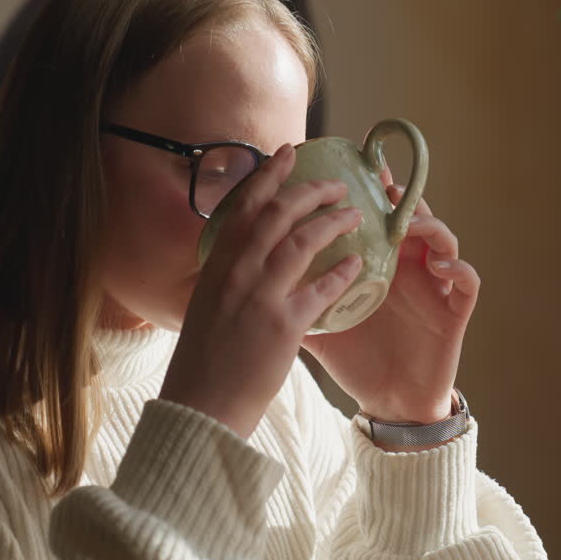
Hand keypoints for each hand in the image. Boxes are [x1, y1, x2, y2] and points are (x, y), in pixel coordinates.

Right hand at [162, 144, 366, 437]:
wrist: (202, 406)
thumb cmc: (205, 360)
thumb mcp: (208, 304)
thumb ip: (227, 275)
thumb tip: (245, 253)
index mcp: (216, 266)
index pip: (244, 207)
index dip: (269, 176)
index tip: (289, 153)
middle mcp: (235, 274)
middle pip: (277, 215)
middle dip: (310, 191)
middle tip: (337, 184)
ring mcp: (258, 297)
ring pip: (301, 243)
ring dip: (332, 223)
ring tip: (356, 216)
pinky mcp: (282, 327)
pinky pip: (320, 291)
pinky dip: (341, 274)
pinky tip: (358, 266)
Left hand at [302, 178, 479, 423]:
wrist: (388, 403)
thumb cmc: (355, 359)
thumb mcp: (318, 323)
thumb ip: (293, 296)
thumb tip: (248, 277)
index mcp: (376, 262)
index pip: (373, 216)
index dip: (366, 190)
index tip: (348, 165)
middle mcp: (407, 266)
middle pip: (411, 215)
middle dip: (400, 195)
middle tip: (383, 184)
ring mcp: (434, 286)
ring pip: (443, 238)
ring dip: (429, 224)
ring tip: (407, 223)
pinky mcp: (455, 311)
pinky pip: (467, 280)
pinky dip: (457, 268)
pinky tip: (438, 266)